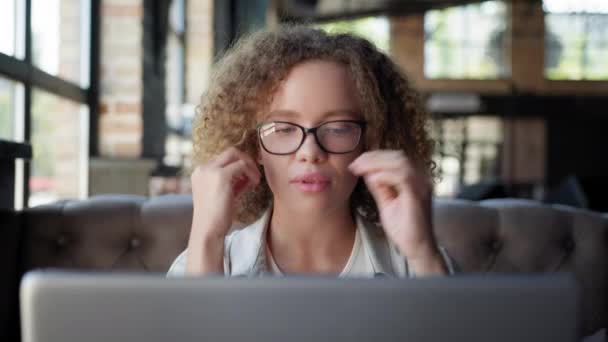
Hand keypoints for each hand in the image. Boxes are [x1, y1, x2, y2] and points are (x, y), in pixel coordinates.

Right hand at [190, 147, 260, 239]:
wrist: (208, 230)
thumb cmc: (216, 218)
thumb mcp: (224, 195)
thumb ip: (233, 183)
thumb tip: (248, 175)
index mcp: (200, 172)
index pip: (223, 159)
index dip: (239, 165)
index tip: (248, 177)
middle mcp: (203, 168)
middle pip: (230, 152)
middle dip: (246, 160)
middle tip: (255, 173)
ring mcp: (210, 170)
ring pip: (236, 155)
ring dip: (249, 165)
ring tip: (256, 180)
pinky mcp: (221, 176)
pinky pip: (242, 165)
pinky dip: (251, 172)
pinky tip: (254, 183)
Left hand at [349, 150, 443, 269]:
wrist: (417, 248)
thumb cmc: (404, 228)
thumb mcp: (387, 202)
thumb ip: (380, 186)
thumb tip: (368, 171)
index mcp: (416, 179)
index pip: (396, 158)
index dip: (375, 157)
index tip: (356, 163)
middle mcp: (422, 179)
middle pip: (398, 156)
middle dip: (373, 158)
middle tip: (354, 165)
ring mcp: (422, 186)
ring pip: (400, 162)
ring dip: (376, 164)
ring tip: (359, 169)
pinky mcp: (418, 196)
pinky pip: (403, 177)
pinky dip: (385, 175)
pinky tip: (371, 180)